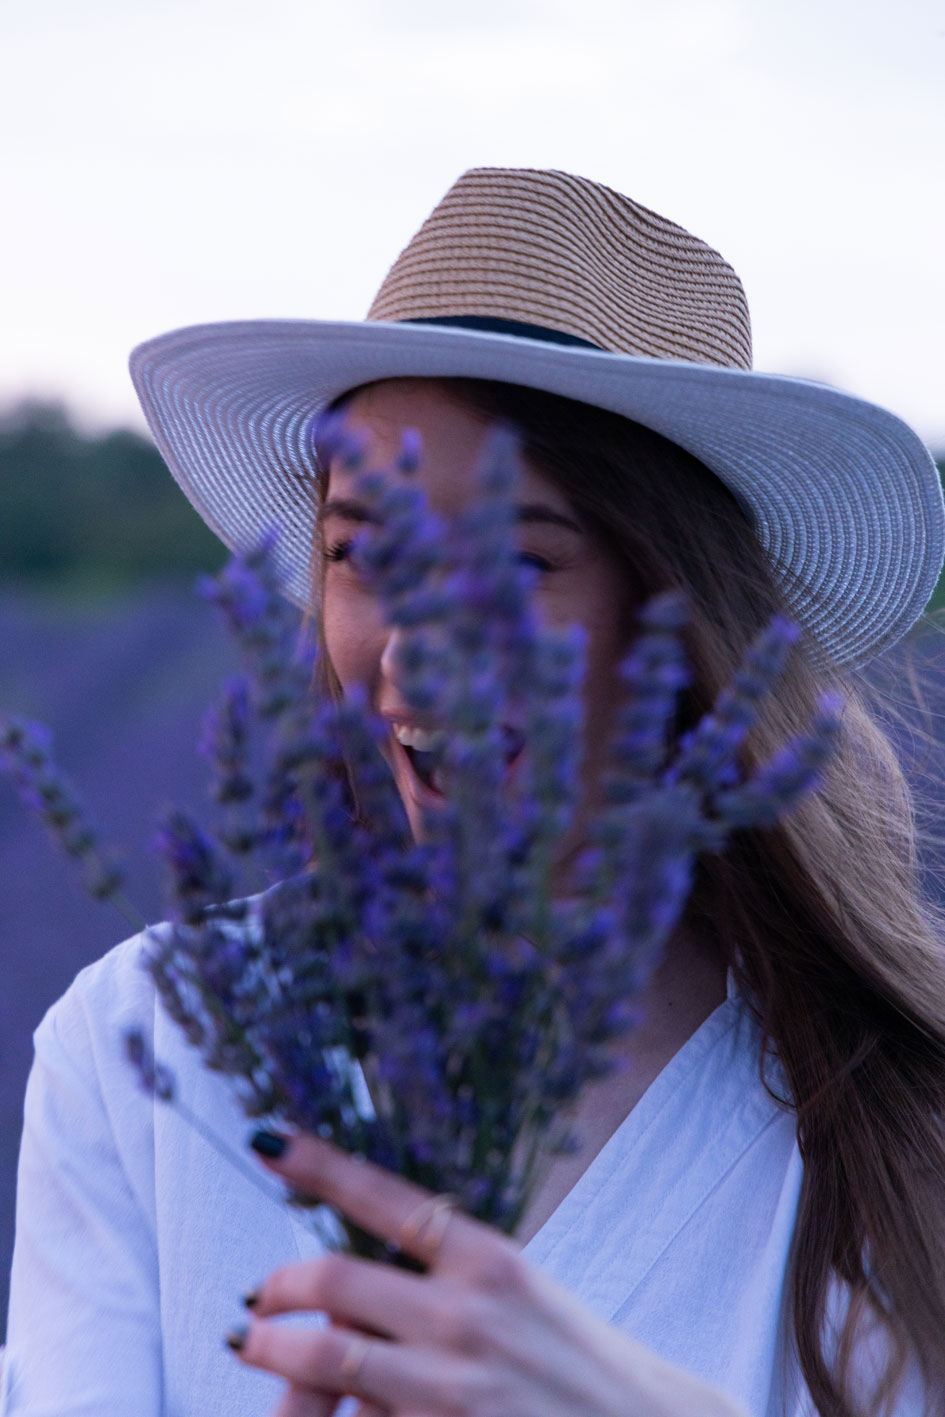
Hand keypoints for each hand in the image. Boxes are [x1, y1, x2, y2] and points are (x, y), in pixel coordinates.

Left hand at [235, 1133, 747, 1416]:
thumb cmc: (575, 1361)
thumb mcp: (521, 1296)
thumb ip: (444, 1282)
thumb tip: (356, 1284)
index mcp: (489, 1259)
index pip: (385, 1197)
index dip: (320, 1165)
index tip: (269, 1143)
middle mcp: (467, 1314)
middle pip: (334, 1278)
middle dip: (278, 1285)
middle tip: (260, 1295)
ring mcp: (451, 1386)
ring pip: (326, 1355)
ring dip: (272, 1348)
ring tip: (254, 1342)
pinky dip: (322, 1413)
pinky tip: (315, 1409)